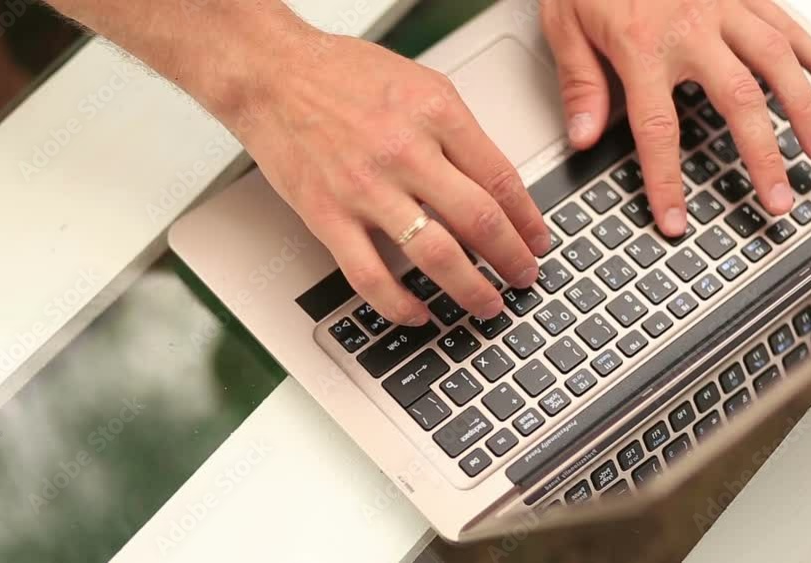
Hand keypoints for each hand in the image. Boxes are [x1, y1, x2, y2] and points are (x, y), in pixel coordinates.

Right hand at [232, 32, 550, 324]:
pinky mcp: (327, 216)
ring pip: (435, 256)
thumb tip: (494, 185)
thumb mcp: (421, 84)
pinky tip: (417, 314)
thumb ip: (459, 133)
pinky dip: (399, 305)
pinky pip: (370, 276)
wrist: (272, 74)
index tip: (538, 240)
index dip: (528, 219)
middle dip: (512, 260)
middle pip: (479, 222)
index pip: (501, 179)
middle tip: (523, 277)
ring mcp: (365, 188)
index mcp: (435, 113)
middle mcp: (405, 151)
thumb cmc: (342, 75)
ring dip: (470, 290)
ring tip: (487, 305)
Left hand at [541, 0, 810, 235]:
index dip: (667, 181)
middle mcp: (691, 27)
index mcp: (641, 45)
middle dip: (763, 156)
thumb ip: (580, 83)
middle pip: (738, 101)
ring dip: (805, 111)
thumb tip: (584, 138)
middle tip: (779, 199)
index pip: (659, 129)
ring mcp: (724, 6)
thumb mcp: (565, 24)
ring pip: (778, 62)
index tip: (676, 220)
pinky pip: (789, 24)